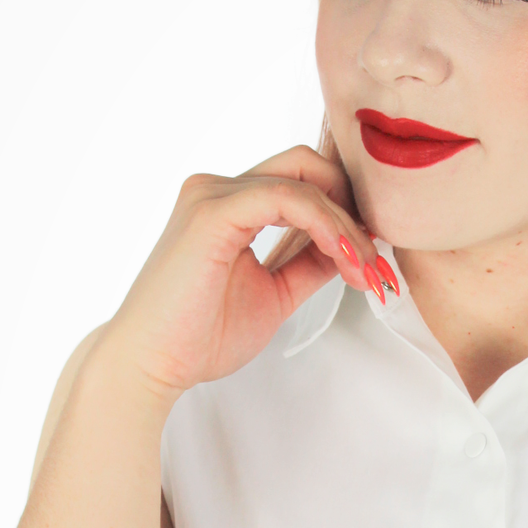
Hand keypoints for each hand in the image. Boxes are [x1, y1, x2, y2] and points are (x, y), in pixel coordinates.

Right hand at [98, 145, 396, 399]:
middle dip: (352, 207)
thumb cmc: (197, 337)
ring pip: (304, 180)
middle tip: (375, 260)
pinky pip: (287, 198)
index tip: (372, 259)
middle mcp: (217, 189)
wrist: (151, 364)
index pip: (302, 181)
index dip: (345, 213)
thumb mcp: (275, 294)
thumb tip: (349, 249)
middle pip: (307, 164)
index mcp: (229, 206)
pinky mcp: (213, 212)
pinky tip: (342, 259)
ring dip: (345, 226)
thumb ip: (308, 264)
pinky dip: (325, 225)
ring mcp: (213, 195)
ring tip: (366, 270)